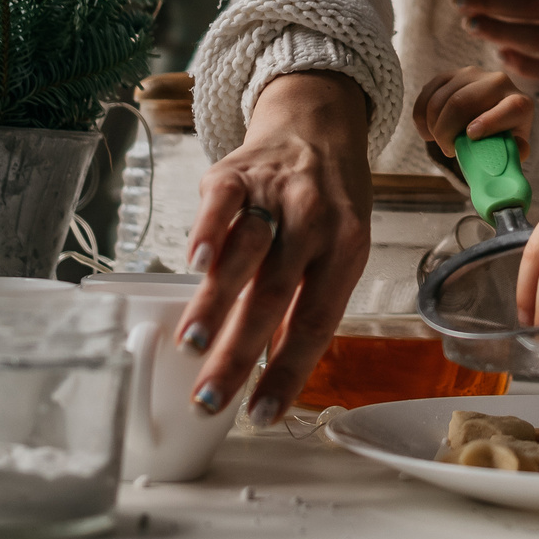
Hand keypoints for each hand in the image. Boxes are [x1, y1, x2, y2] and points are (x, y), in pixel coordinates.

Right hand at [172, 71, 372, 429]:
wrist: (317, 124)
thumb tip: (269, 376)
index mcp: (347, 250)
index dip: (288, 370)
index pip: (318, 321)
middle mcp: (317, 221)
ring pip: (249, 251)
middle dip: (240, 351)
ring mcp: (278, 193)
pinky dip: (208, 234)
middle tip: (209, 398)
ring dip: (218, 301)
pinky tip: (193, 267)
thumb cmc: (326, 205)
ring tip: (191, 346)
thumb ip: (304, 305)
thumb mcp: (336, 252)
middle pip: (278, 294)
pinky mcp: (239, 171)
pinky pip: (223, 204)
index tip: (260, 414)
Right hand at [413, 67, 532, 151]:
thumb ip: (515, 152)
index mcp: (520, 104)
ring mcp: (473, 74)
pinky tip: (427, 130)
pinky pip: (428, 93)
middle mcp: (498, 82)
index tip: (471, 136)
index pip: (510, 108)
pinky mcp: (451, 74)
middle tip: (448, 149)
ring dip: (432, 126)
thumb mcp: (513, 148)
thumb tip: (511, 152)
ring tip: (438, 141)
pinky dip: (421, 116)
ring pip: (440, 99)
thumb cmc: (502, 136)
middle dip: (446, 131)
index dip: (489, 123)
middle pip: (461, 103)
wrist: (493, 115)